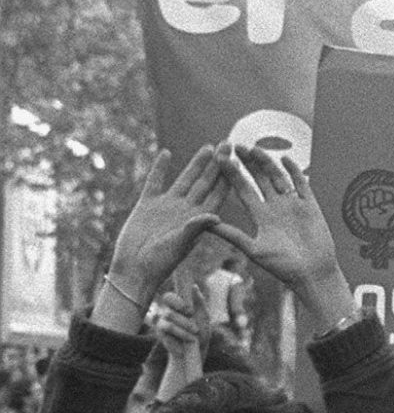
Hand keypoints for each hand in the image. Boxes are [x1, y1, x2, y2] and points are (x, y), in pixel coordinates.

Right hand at [103, 148, 225, 316]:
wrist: (133, 269)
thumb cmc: (159, 263)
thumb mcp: (180, 245)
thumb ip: (194, 228)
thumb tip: (215, 214)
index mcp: (199, 219)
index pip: (219, 194)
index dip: (230, 177)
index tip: (241, 161)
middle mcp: (187, 210)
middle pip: (206, 182)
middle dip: (218, 164)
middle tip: (230, 143)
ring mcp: (167, 206)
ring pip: (185, 179)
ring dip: (197, 163)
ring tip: (209, 146)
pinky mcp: (147, 204)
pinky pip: (155, 182)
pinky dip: (160, 168)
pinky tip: (166, 153)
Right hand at [150, 287, 207, 396]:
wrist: (195, 352)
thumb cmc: (201, 333)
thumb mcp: (204, 317)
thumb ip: (199, 302)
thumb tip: (194, 287)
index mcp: (177, 306)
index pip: (169, 297)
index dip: (178, 303)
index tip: (190, 311)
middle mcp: (166, 312)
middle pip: (168, 309)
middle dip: (183, 319)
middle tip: (194, 328)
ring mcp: (161, 324)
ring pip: (168, 321)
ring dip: (183, 331)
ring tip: (192, 338)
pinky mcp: (160, 335)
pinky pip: (166, 333)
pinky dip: (177, 339)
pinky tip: (183, 345)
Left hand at [208, 145, 341, 296]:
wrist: (312, 275)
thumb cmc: (282, 267)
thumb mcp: (252, 250)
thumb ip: (231, 234)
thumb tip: (205, 223)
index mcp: (260, 217)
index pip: (242, 189)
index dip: (232, 174)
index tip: (220, 158)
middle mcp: (275, 208)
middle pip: (259, 179)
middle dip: (248, 163)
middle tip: (235, 145)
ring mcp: (293, 205)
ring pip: (278, 178)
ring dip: (267, 163)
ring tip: (254, 149)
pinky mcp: (311, 206)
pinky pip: (302, 185)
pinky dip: (295, 172)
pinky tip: (285, 159)